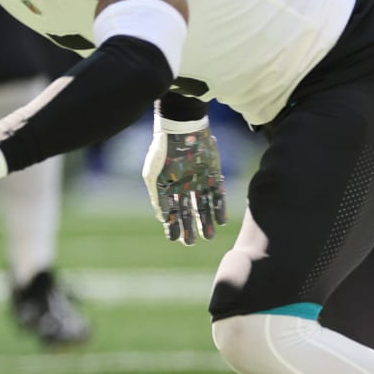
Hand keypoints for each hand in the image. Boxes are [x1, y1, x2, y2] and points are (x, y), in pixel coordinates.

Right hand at [142, 115, 225, 244]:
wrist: (181, 130)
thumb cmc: (162, 153)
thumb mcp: (154, 178)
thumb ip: (158, 199)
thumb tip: (162, 219)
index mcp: (167, 186)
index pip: (170, 211)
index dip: (172, 225)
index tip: (174, 239)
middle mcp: (183, 186)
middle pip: (187, 211)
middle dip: (189, 227)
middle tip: (190, 243)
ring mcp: (199, 181)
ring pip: (203, 207)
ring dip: (205, 221)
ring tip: (208, 237)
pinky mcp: (214, 175)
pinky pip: (218, 195)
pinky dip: (219, 208)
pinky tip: (220, 221)